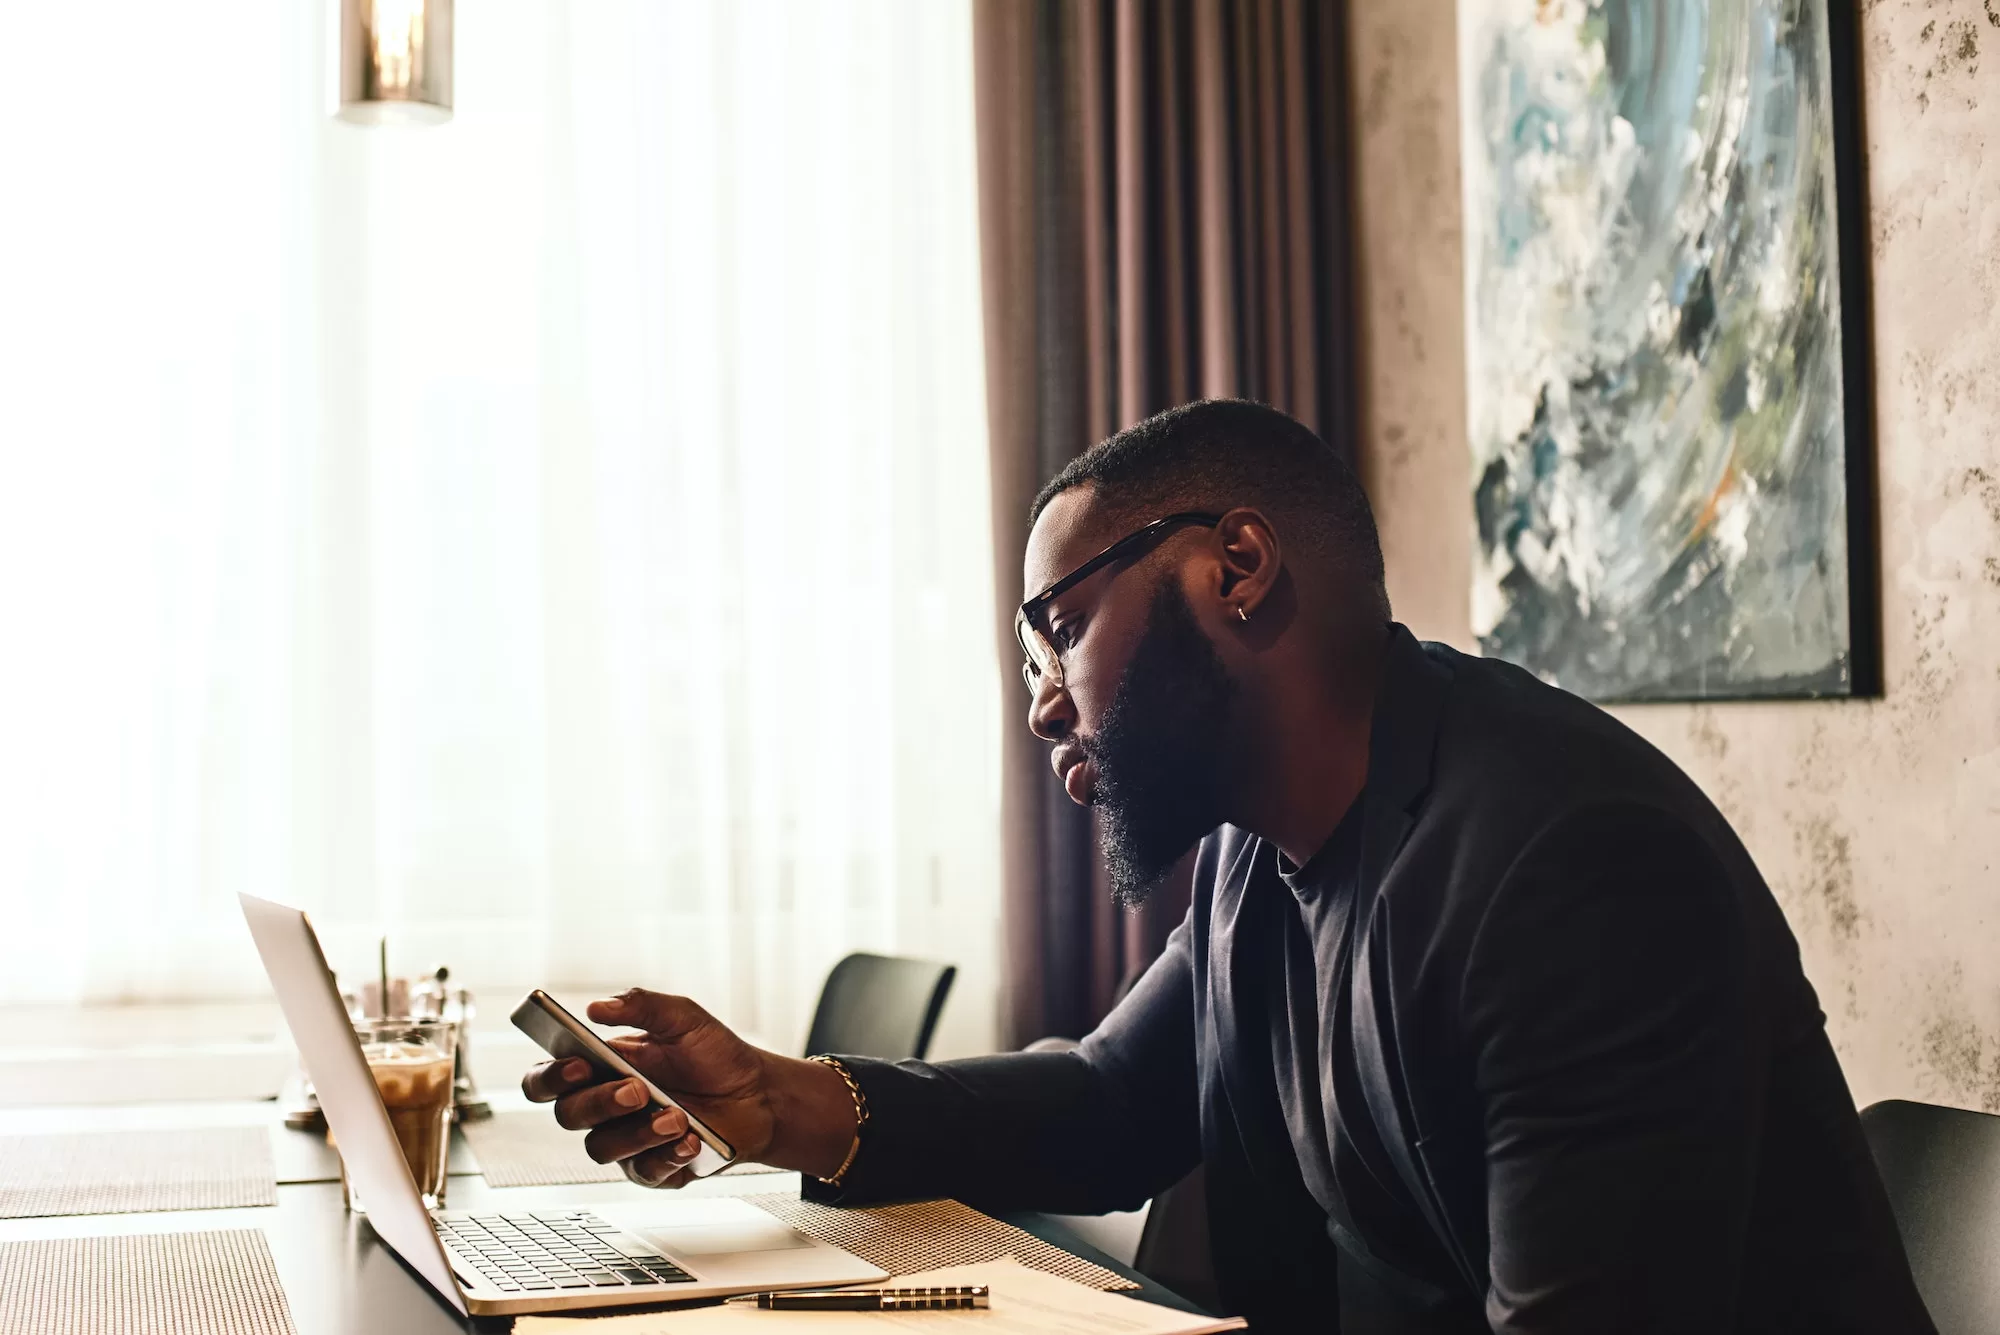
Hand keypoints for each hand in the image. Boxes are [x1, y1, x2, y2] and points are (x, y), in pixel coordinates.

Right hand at [521, 988, 858, 1189]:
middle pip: (569, 1115)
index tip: (579, 1066)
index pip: (547, 1080)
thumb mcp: (682, 1018)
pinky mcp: (654, 1169)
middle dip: (599, 1103)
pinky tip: (690, 1140)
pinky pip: (646, 1172)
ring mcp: (627, 1141)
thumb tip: (597, 1007)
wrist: (759, 1093)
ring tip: (676, 1116)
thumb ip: (641, 1005)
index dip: (550, 1077)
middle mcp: (606, 1108)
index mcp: (601, 1068)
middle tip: (635, 1090)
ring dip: (637, 1132)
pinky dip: (668, 1156)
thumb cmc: (714, 1056)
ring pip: (602, 1149)